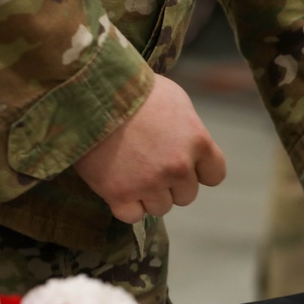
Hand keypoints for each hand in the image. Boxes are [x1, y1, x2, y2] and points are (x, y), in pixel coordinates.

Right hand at [73, 74, 225, 223]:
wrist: (88, 90)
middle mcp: (178, 167)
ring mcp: (150, 183)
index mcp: (198, 142)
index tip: (183, 163)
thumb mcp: (175, 99)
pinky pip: (132, 216)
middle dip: (171, 183)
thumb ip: (187, 128)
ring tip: (130, 170)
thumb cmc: (133, 88)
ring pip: (161, 207)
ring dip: (148, 195)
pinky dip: (126, 205)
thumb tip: (188, 144)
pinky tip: (118, 187)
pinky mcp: (119, 193)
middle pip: (187, 195)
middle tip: (149, 163)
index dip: (199, 171)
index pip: (214, 175)